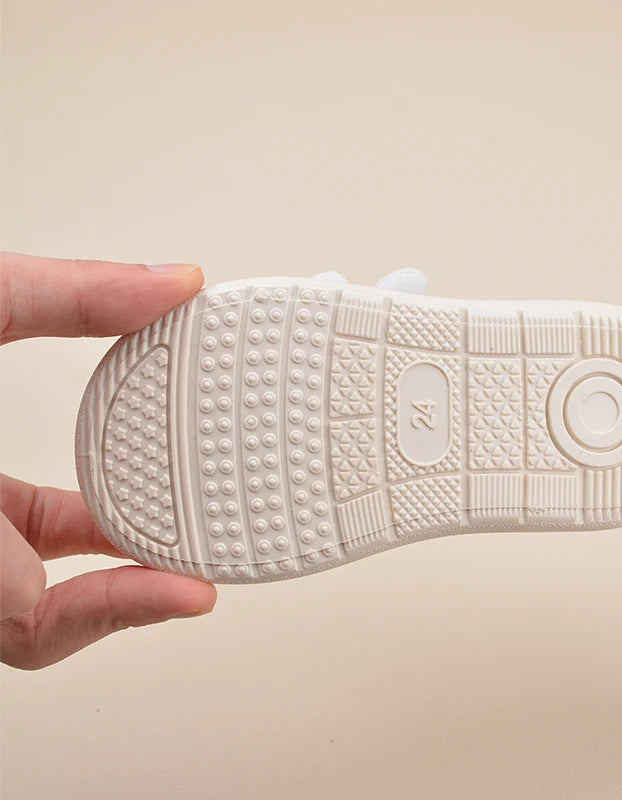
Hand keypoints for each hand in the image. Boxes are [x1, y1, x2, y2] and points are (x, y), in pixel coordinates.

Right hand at [0, 252, 216, 668]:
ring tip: (170, 549)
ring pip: (11, 602)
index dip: (115, 609)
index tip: (190, 595)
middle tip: (191, 583)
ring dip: (92, 581)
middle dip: (111, 607)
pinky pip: (4, 552)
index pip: (24, 612)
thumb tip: (178, 282)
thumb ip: (71, 295)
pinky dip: (61, 543)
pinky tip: (110, 515)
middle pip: (22, 626)